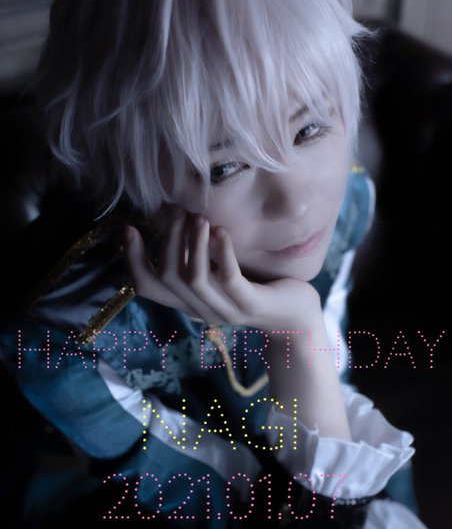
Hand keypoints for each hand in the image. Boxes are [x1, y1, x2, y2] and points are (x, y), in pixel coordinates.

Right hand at [123, 207, 321, 331]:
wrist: (294, 318)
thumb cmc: (255, 287)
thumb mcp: (219, 272)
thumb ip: (197, 257)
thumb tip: (172, 219)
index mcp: (189, 302)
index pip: (149, 288)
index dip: (134, 260)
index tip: (129, 229)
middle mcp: (202, 309)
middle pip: (169, 278)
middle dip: (168, 240)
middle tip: (175, 210)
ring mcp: (226, 310)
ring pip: (194, 280)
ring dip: (192, 245)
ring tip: (198, 218)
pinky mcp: (251, 305)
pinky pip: (229, 280)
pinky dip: (222, 254)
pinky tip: (221, 231)